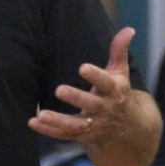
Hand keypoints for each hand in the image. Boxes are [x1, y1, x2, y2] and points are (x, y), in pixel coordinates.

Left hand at [28, 27, 134, 141]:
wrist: (131, 130)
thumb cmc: (120, 93)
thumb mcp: (121, 73)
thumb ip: (119, 51)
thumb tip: (128, 29)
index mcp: (114, 92)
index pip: (106, 83)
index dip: (95, 75)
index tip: (82, 67)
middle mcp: (104, 109)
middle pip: (90, 104)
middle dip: (76, 98)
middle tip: (59, 89)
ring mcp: (93, 124)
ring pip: (76, 125)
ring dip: (58, 121)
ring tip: (42, 114)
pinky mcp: (83, 136)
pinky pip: (64, 135)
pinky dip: (49, 131)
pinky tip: (33, 122)